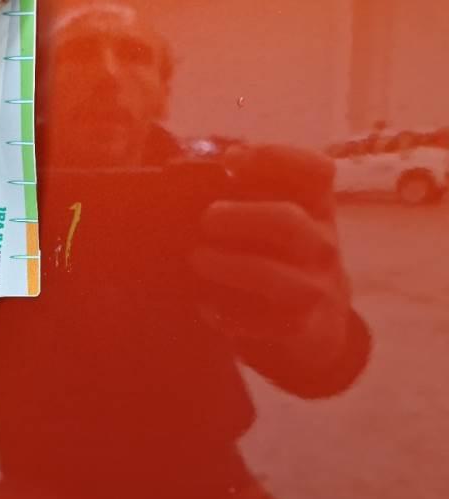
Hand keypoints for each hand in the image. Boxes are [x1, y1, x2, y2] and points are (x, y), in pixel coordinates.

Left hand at [188, 145, 351, 373]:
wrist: (319, 322)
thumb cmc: (281, 257)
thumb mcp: (278, 220)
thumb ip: (245, 195)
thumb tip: (185, 173)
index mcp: (317, 208)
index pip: (316, 172)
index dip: (276, 159)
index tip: (232, 159)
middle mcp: (322, 245)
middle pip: (288, 223)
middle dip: (241, 218)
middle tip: (206, 219)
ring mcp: (315, 289)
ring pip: (277, 278)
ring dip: (232, 267)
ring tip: (198, 258)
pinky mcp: (300, 329)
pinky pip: (264, 324)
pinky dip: (230, 315)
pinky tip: (206, 306)